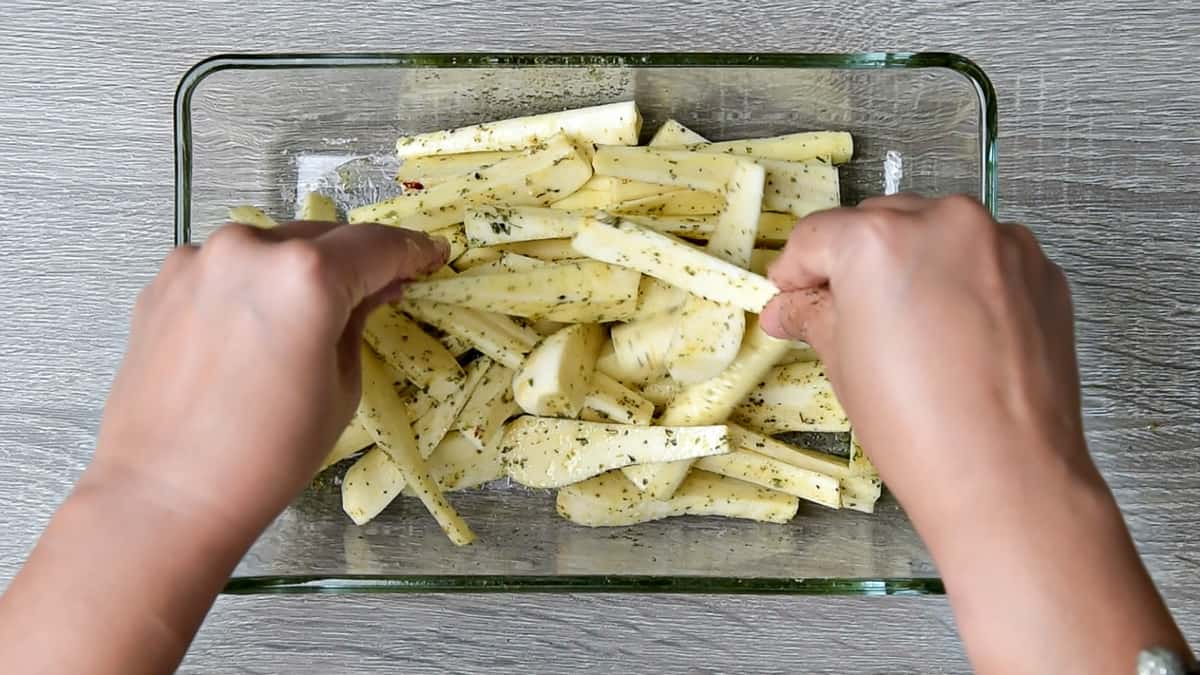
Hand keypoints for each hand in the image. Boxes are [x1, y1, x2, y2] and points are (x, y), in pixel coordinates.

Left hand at [95, 220, 446, 531]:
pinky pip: (226, 268)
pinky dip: (251, 285)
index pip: (377, 246)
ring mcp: (199, 260)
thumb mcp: (341, 386)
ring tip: (308, 314)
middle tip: (380, 288)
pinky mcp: (164, 280)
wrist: (166, 491)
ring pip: (270, 248)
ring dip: (298, 270)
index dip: (413, 250)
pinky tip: (254, 329)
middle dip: (353, 261)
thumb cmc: (269, 453)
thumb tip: (374, 288)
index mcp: (306, 276)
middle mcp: (250, 249)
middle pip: (322, 238)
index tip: (433, 256)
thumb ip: (358, 319)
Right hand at [760, 194, 1082, 511]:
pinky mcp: (1042, 270)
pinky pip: (986, 258)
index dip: (795, 271)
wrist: (1005, 475)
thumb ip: (814, 315)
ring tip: (910, 324)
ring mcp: (1002, 242)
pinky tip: (958, 332)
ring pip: (938, 233)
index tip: (791, 297)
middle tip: (846, 314)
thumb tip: (790, 307)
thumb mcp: (842, 363)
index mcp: (877, 239)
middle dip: (857, 262)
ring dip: (915, 263)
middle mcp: (944, 221)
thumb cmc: (912, 423)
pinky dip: (965, 279)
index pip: (817, 236)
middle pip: (880, 222)